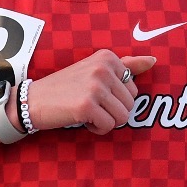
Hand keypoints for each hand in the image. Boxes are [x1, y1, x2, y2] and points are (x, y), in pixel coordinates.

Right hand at [24, 51, 158, 133]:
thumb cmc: (66, 88)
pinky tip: (82, 120)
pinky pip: (109, 126)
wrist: (33, 100)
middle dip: (113, 112)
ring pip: (122, 117)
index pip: (134, 89)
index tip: (96, 94)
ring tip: (88, 113)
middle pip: (130, 104)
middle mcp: (103, 68)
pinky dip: (97, 129)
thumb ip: (126, 65)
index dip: (116, 99)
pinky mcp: (87, 105)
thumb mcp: (94, 69)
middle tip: (91, 105)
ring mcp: (95, 86)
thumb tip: (153, 61)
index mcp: (107, 57)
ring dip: (106, 121)